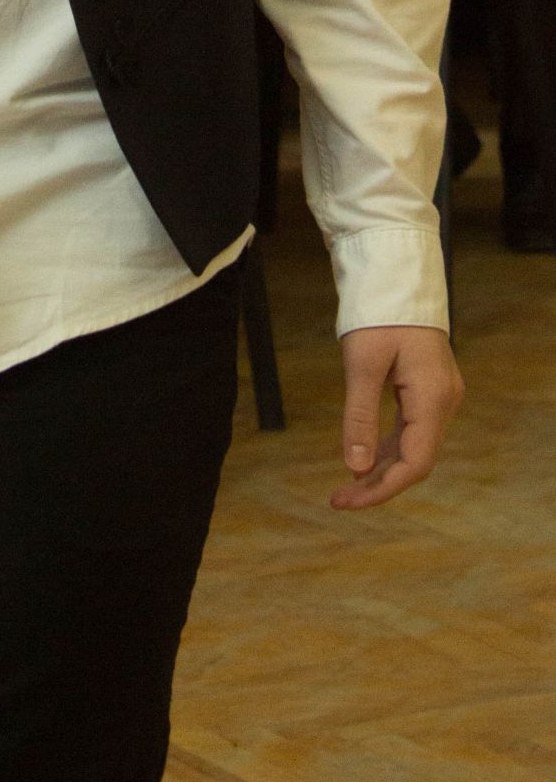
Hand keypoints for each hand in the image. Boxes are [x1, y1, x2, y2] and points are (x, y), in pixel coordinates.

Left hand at [331, 325, 462, 509]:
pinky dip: (388, 448)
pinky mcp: (429, 391)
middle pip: (416, 461)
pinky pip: (411, 431)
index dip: (382, 489)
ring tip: (346, 488)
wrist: (397, 280)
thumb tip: (354, 468)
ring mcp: (440, 397)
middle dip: (378, 484)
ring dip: (382, 469)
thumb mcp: (362, 365)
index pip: (415, 463)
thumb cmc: (378, 316)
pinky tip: (364, 459)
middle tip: (337, 500)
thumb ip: (359, 416)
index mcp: (433, 398)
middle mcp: (444, 402)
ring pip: (414, 448)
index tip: (347, 501)